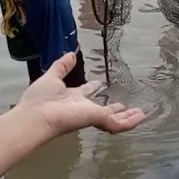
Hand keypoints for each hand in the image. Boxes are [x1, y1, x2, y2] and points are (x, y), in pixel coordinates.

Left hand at [15, 54, 146, 136]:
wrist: (36, 116)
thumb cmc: (39, 99)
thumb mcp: (51, 77)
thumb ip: (61, 66)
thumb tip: (71, 55)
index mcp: (71, 98)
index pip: (85, 94)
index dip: (92, 89)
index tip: (98, 84)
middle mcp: (83, 108)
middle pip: (103, 109)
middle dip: (114, 108)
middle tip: (125, 105)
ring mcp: (91, 115)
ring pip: (115, 118)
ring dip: (128, 116)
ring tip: (141, 113)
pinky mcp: (98, 120)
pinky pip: (118, 123)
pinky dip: (131, 122)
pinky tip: (142, 116)